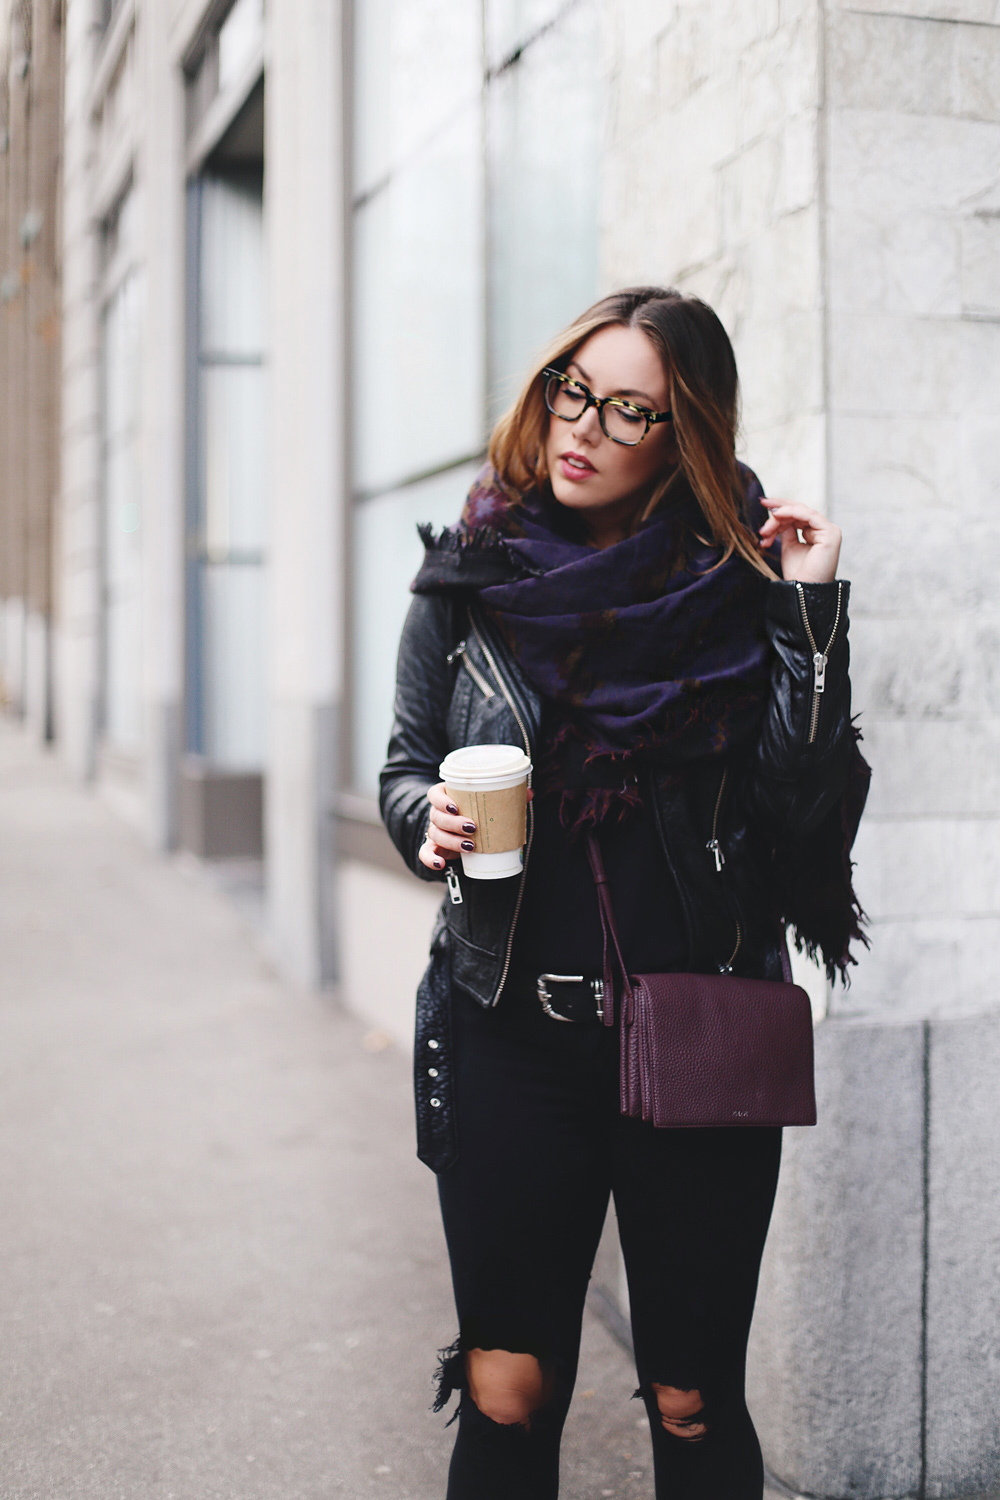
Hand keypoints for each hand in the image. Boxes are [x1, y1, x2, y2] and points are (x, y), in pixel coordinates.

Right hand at [418, 782, 533, 870]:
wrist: (462, 831)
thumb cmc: (476, 813)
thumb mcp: (488, 804)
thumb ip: (506, 798)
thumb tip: (530, 793)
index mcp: (446, 797)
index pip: (435, 794)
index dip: (442, 800)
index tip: (456, 807)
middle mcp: (437, 813)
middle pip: (436, 816)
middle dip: (453, 823)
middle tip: (472, 827)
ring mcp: (434, 830)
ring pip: (435, 834)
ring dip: (451, 841)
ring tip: (470, 846)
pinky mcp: (434, 847)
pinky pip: (425, 853)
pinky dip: (431, 860)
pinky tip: (441, 865)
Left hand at [758, 499, 840, 583]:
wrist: (803, 591)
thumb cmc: (797, 574)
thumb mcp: (788, 546)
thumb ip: (786, 529)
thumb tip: (777, 514)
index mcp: (816, 533)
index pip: (798, 514)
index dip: (780, 509)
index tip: (763, 504)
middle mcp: (825, 530)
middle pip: (799, 511)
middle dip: (778, 510)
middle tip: (762, 505)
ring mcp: (829, 531)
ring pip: (801, 511)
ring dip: (780, 516)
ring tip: (765, 529)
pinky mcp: (830, 533)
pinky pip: (809, 515)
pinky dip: (791, 512)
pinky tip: (776, 515)